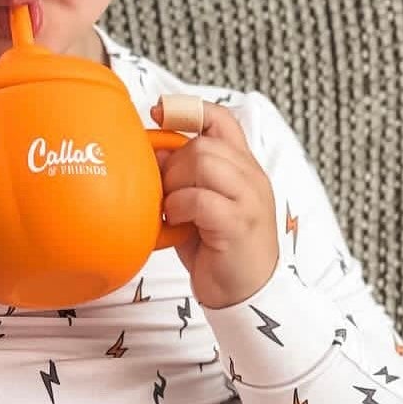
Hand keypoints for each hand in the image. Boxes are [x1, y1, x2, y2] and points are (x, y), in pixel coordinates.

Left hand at [149, 98, 278, 308]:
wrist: (245, 294)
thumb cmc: (217, 249)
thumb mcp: (199, 205)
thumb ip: (181, 176)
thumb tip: (151, 150)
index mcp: (243, 167)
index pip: (221, 119)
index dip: (188, 109)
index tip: (159, 113)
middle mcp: (251, 177)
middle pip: (204, 142)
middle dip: (173, 163)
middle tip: (165, 191)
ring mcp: (248, 199)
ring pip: (203, 161)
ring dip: (175, 183)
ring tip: (172, 207)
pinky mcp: (238, 224)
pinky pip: (200, 199)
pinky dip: (179, 207)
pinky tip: (175, 223)